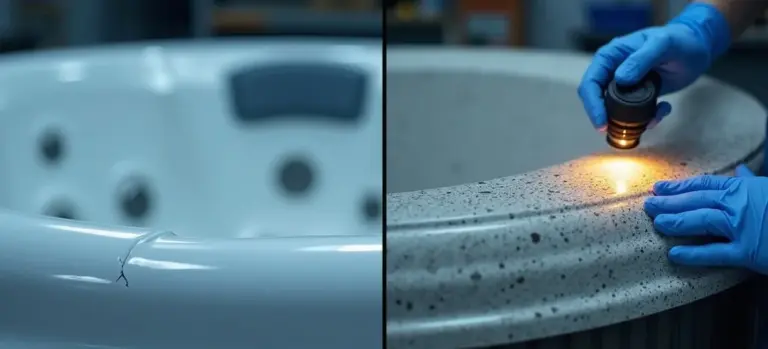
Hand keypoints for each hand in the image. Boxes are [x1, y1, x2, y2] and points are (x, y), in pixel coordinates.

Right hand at [578, 24, 711, 130]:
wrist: (698, 47)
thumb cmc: (679, 40)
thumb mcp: (662, 45)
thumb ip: (641, 59)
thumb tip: (620, 79)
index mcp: (611, 56)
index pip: (591, 81)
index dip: (592, 103)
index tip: (601, 122)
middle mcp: (613, 71)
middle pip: (597, 98)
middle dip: (605, 117)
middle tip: (616, 131)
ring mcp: (625, 85)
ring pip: (615, 109)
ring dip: (629, 121)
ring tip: (650, 120)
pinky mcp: (639, 95)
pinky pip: (636, 113)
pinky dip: (649, 117)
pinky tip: (663, 109)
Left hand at [644, 165, 767, 274]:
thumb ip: (752, 181)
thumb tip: (740, 171)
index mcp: (743, 189)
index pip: (703, 185)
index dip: (678, 187)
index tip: (659, 188)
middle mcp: (738, 205)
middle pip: (695, 201)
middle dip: (669, 202)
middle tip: (648, 205)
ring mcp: (742, 228)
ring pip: (701, 221)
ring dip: (675, 221)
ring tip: (657, 223)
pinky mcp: (748, 252)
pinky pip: (715, 253)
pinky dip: (693, 254)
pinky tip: (675, 254)